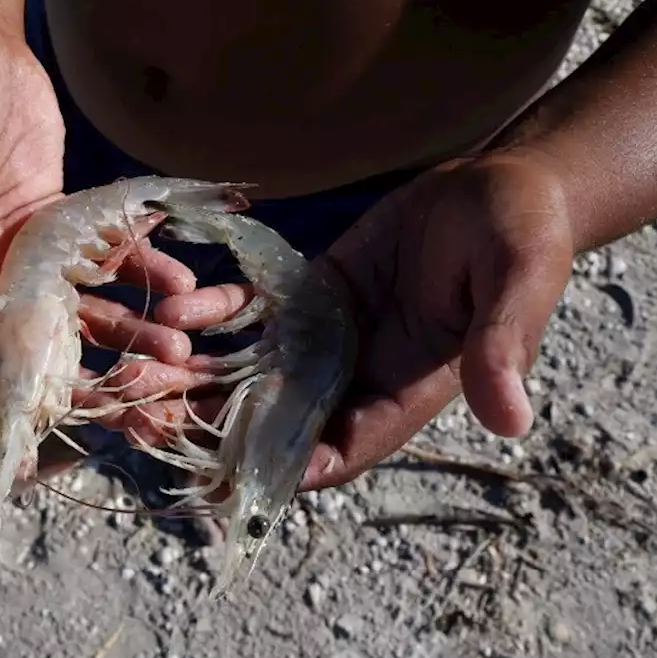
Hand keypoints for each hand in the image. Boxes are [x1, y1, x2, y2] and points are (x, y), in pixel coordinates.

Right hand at [0, 16, 192, 430]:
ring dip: (125, 342)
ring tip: (180, 364)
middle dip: (78, 391)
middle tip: (139, 419)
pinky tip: (185, 291)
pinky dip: (141, 279)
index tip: (33, 451)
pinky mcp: (57, 229)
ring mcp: (17, 257)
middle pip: (23, 352)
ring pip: (74, 318)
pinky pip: (102, 266)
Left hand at [108, 152, 575, 489]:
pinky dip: (213, 316)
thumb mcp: (517, 285)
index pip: (340, 450)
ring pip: (252, 372)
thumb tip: (511, 421)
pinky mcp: (309, 293)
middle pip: (277, 420)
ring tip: (133, 377)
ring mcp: (329, 335)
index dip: (285, 467)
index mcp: (406, 392)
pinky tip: (173, 312)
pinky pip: (254, 314)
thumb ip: (502, 347)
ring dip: (195, 379)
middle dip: (213, 429)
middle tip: (145, 425)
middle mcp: (358, 374)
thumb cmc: (523, 235)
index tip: (225, 473)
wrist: (500, 184)